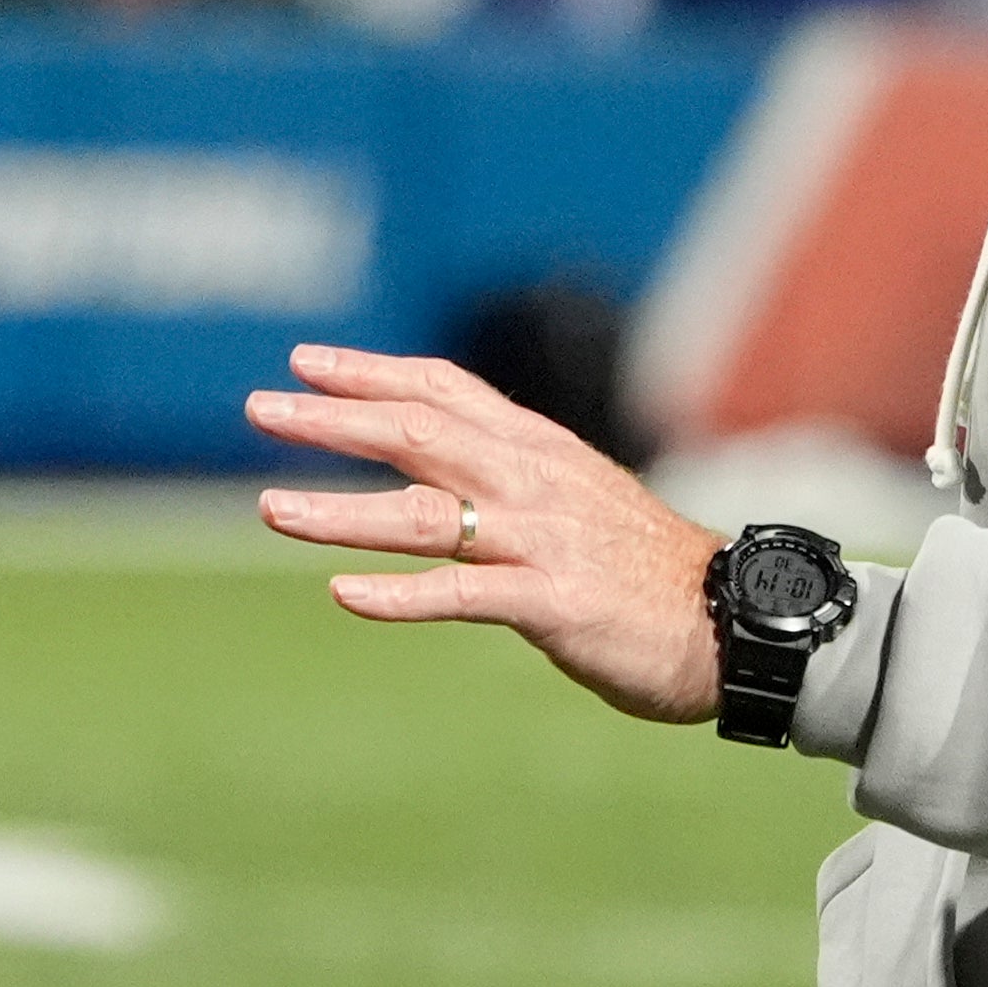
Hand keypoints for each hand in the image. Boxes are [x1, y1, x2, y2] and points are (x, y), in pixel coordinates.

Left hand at [246, 344, 723, 724]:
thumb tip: (442, 465)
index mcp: (541, 451)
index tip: (304, 363)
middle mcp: (536, 482)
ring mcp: (543, 540)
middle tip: (259, 410)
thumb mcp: (580, 500)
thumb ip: (515, 477)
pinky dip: (398, 593)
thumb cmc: (647, 569)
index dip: (371, 373)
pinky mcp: (553, 602)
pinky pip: (462, 594)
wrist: (729, 623)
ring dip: (341, 508)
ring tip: (267, 508)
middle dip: (334, 420)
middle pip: (419, 435)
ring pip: (425, 514)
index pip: (444, 391)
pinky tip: (342, 593)